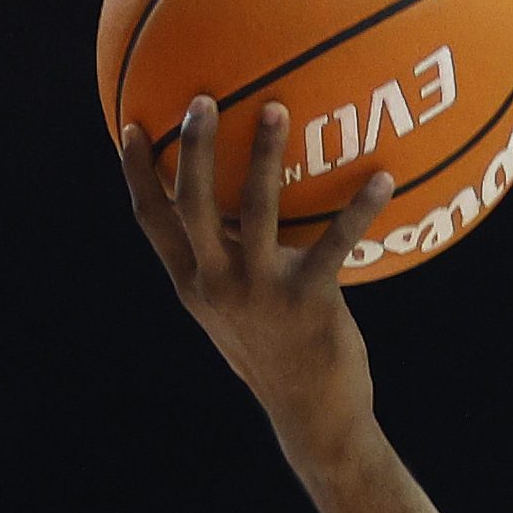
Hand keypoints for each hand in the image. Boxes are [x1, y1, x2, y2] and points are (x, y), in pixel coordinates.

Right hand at [117, 96, 395, 455]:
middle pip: (192, 202)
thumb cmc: (273, 354)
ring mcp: (260, 291)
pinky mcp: (309, 300)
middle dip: (194, 147)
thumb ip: (221, 264)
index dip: (137, 171)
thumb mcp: (231, 311)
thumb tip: (227, 212)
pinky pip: (336, 243)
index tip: (130, 125)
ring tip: (277, 110)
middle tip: (201, 99)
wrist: (311, 413)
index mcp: (192, 282)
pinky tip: (382, 179)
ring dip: (265, 155)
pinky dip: (360, 209)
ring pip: (256, 210)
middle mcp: (217, 283)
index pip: (151, 218)